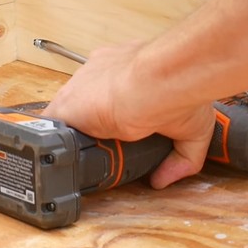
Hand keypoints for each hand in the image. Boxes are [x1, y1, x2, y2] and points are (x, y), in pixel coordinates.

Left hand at [41, 41, 215, 188]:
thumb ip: (182, 156)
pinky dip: (58, 141)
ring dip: (76, 131)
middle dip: (91, 120)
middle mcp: (102, 70)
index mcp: (130, 68)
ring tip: (87, 153)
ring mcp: (81, 85)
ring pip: (69, 111)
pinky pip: (53, 126)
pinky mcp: (67, 105)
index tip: (119, 123)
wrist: (157, 81)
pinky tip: (65, 155)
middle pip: (86, 97)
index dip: (112, 106)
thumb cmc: (179, 92)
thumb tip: (163, 180)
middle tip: (105, 143)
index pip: (112, 86)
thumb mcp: (194, 128)